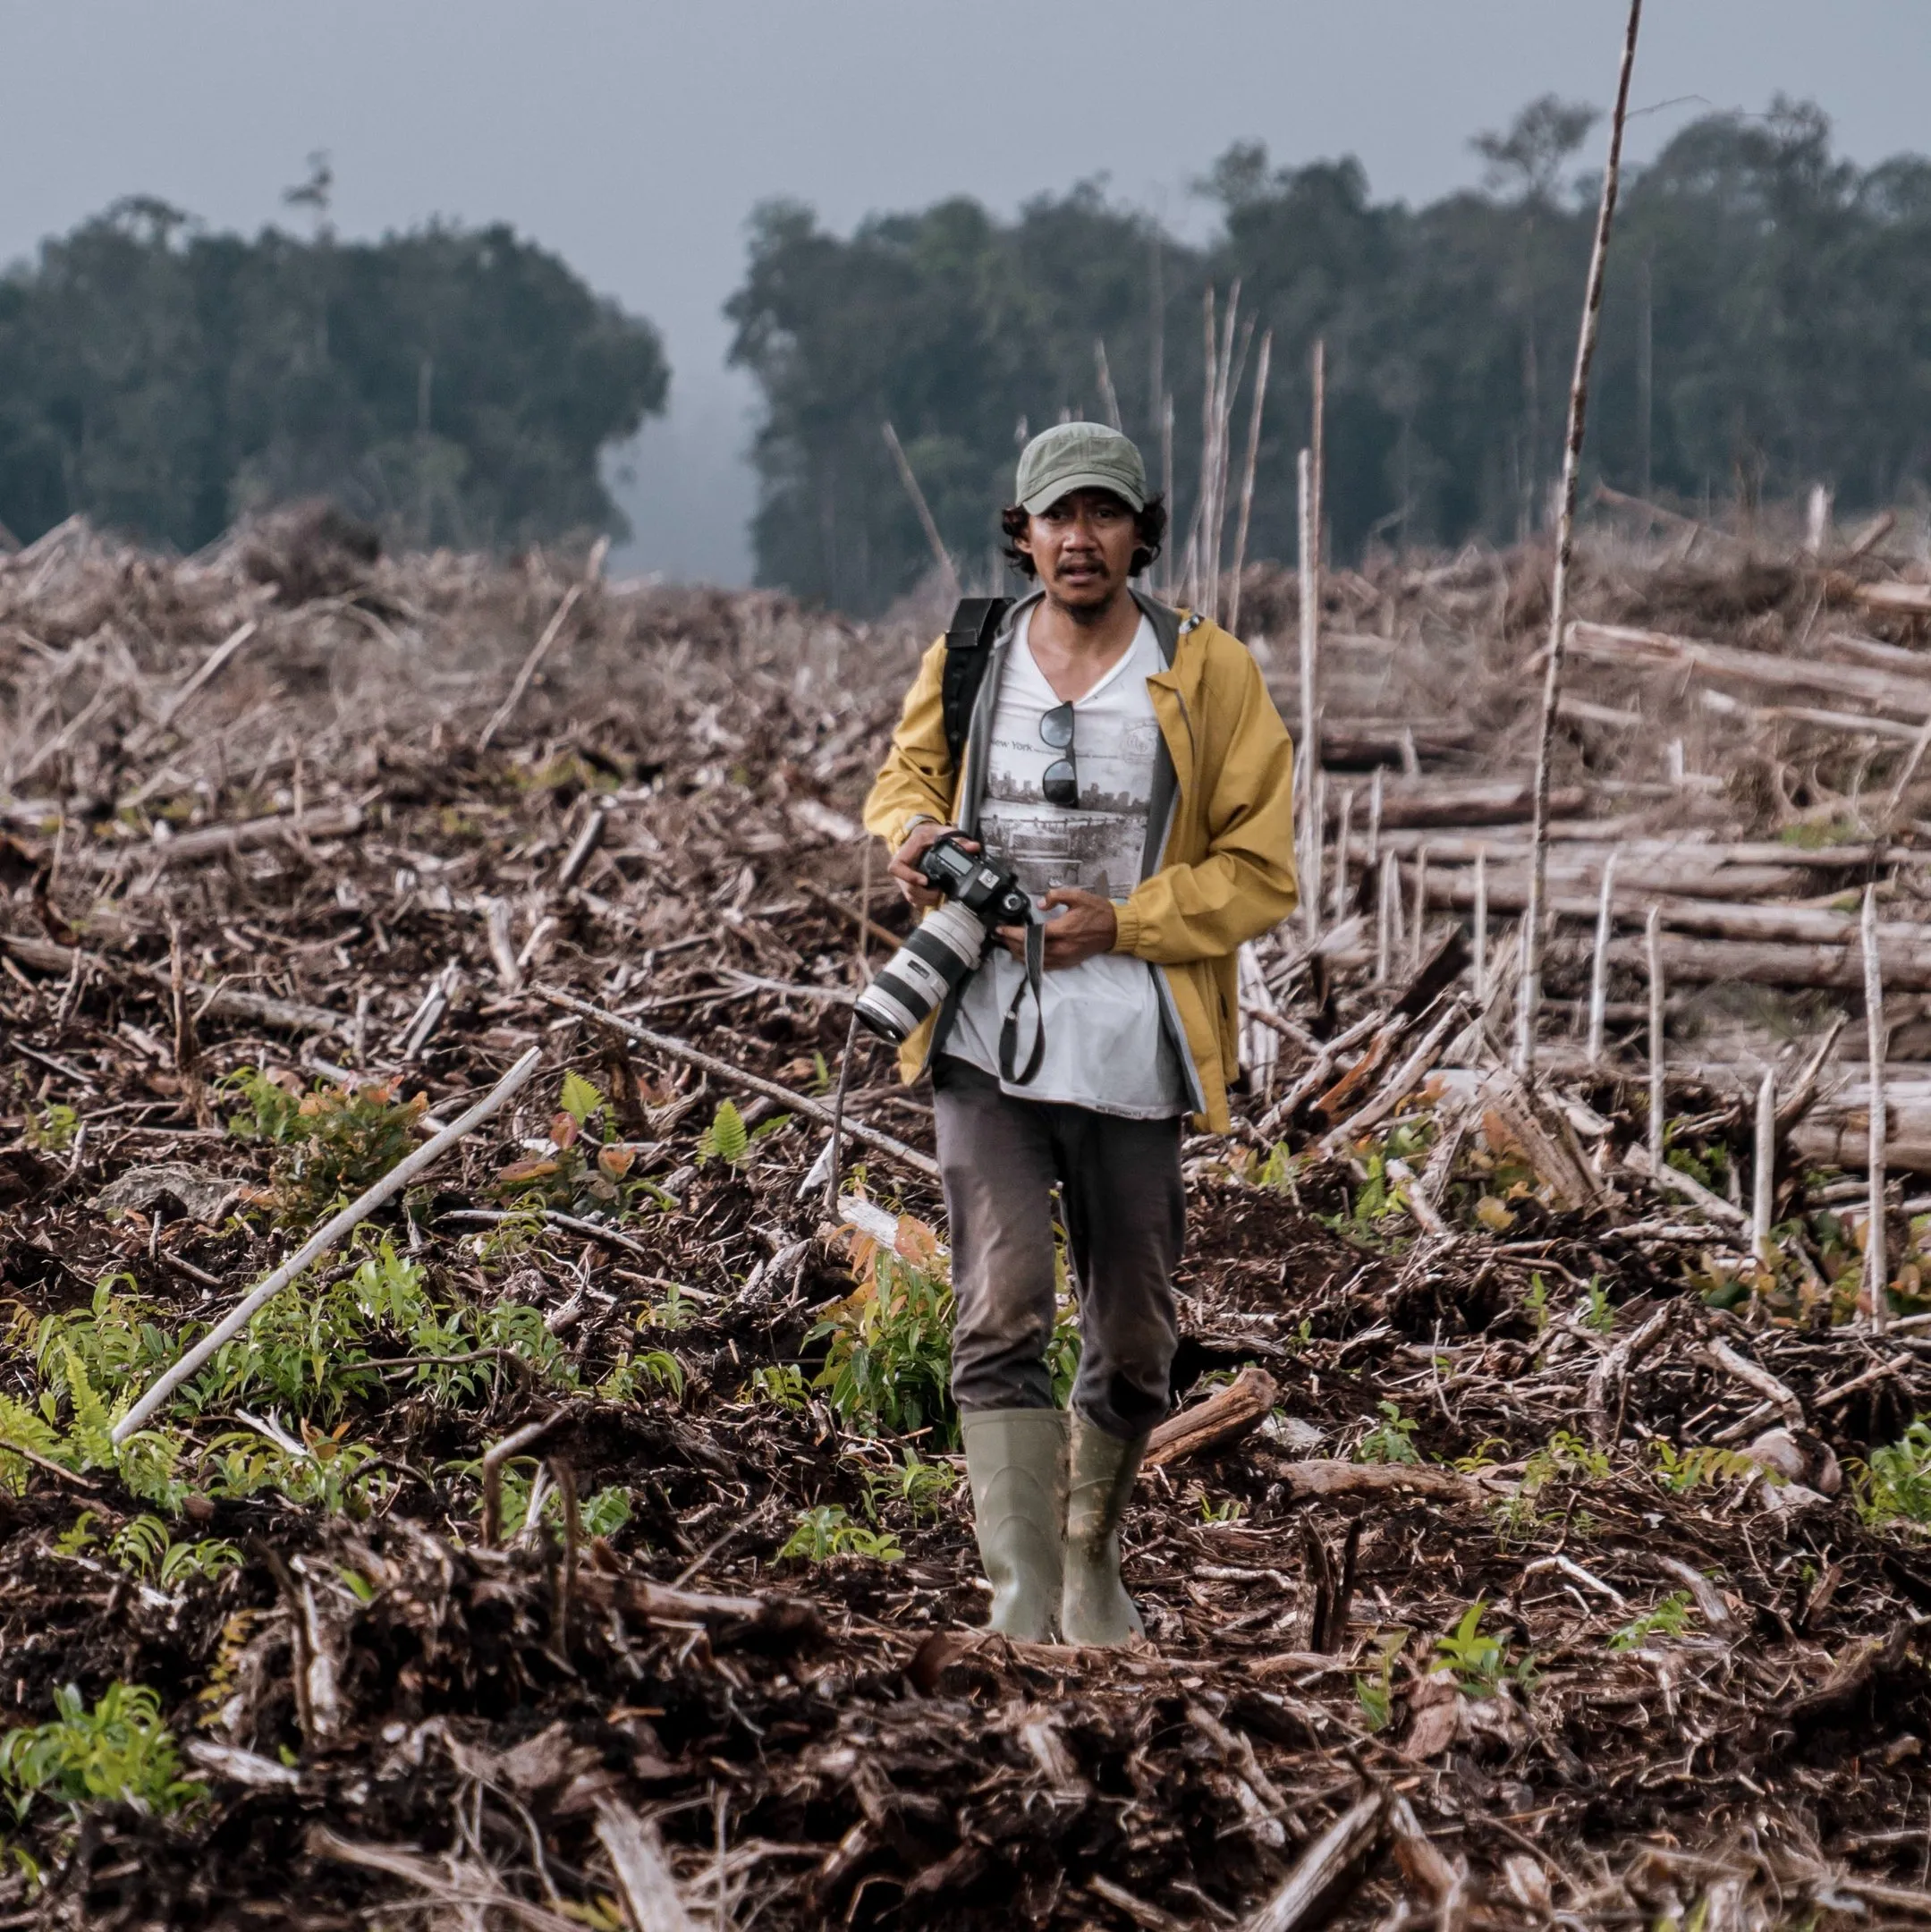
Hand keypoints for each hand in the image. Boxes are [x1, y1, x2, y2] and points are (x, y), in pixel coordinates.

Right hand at [889, 822, 975, 908]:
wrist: (920, 836)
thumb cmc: (928, 834)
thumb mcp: (941, 831)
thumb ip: (958, 839)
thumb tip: (974, 847)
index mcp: (905, 852)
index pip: (896, 868)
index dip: (909, 877)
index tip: (925, 881)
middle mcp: (902, 867)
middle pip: (907, 888)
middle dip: (925, 894)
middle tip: (940, 891)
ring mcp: (904, 878)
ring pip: (910, 896)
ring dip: (926, 900)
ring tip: (939, 894)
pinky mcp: (908, 886)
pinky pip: (913, 900)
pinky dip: (925, 902)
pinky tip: (935, 897)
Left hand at [998, 888, 1117, 970]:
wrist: (1115, 929)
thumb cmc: (1098, 912)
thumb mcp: (1078, 896)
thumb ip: (1056, 896)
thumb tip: (1040, 903)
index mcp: (1062, 930)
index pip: (1030, 935)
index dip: (1012, 933)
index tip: (1000, 929)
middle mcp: (1062, 947)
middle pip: (1028, 950)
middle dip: (1010, 943)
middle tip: (999, 935)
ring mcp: (1065, 957)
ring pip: (1034, 960)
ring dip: (1018, 953)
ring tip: (1007, 944)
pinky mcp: (1068, 962)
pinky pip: (1045, 966)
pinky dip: (1031, 961)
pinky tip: (1023, 955)